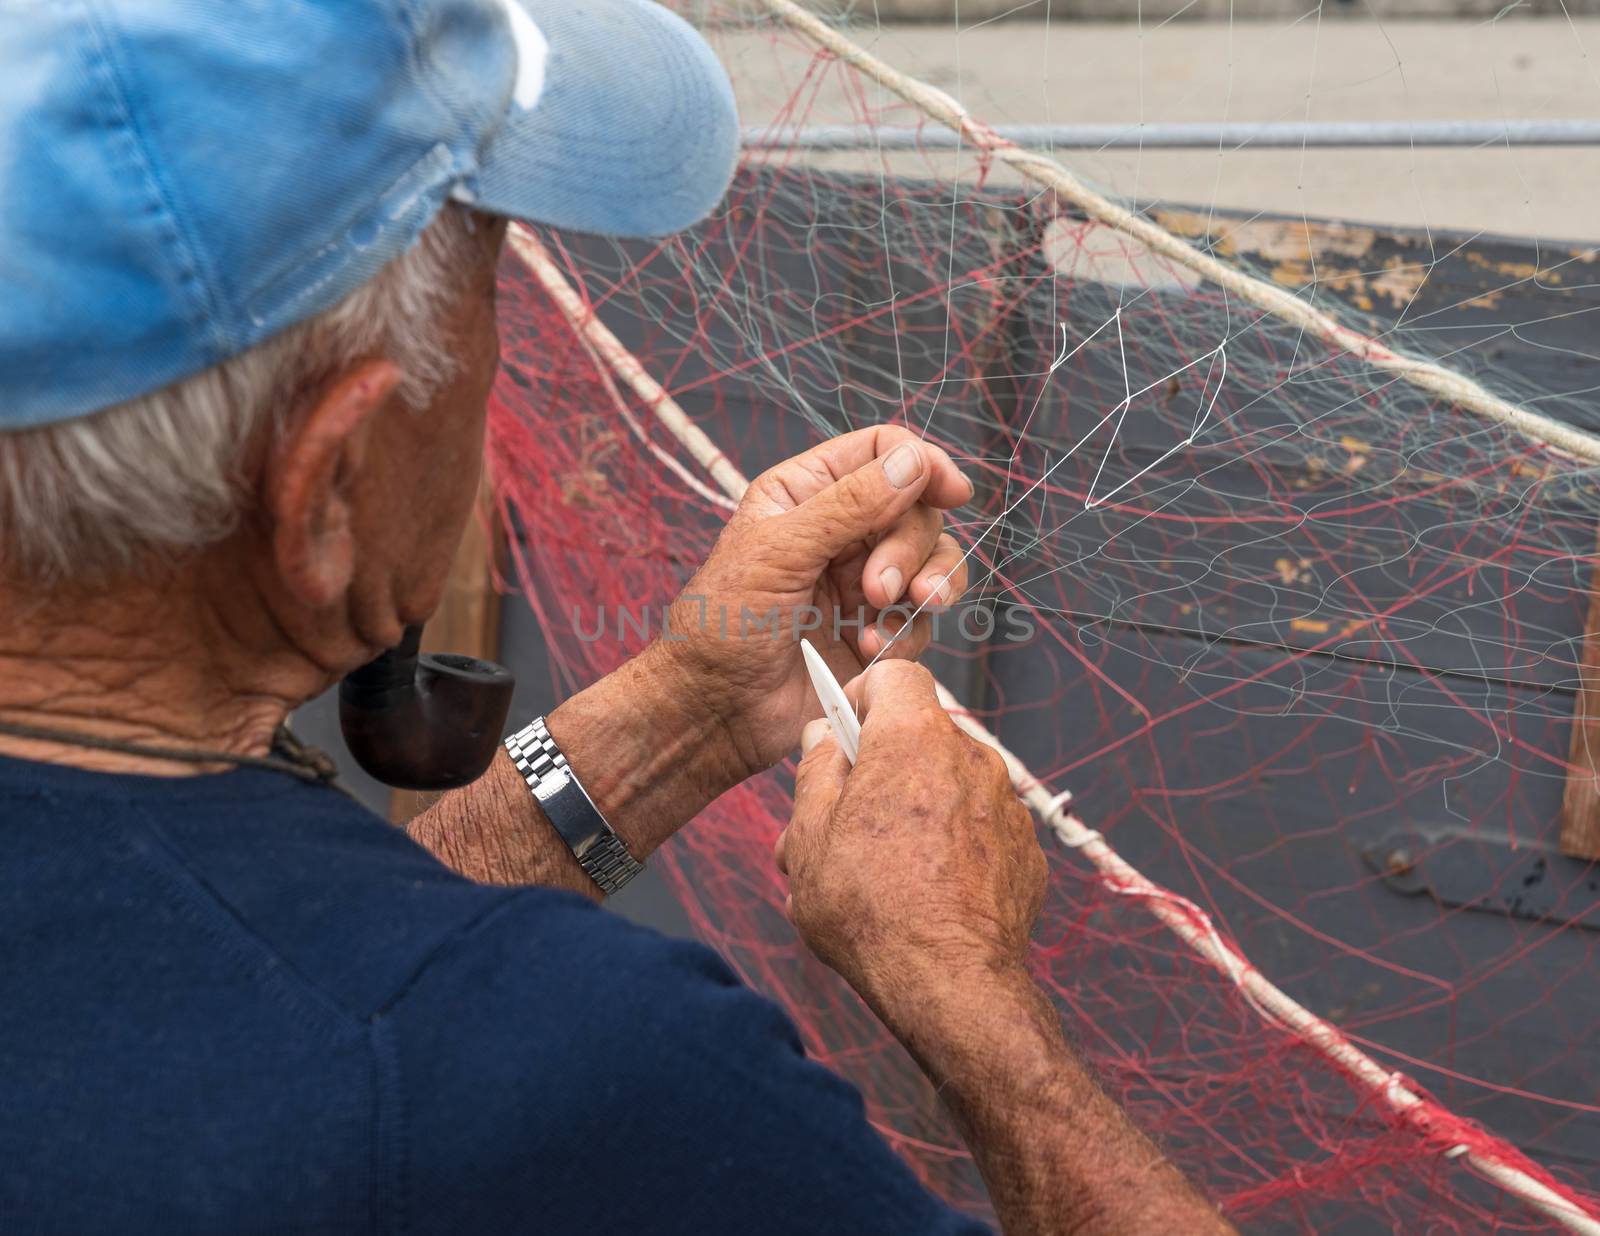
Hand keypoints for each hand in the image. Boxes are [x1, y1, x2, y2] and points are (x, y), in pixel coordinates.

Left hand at [660, 426, 972, 777]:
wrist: (717, 708)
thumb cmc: (723, 622)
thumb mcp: (780, 550)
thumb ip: (849, 504)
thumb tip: (913, 462)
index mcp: (806, 491)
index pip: (883, 452)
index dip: (923, 464)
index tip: (952, 492)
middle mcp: (840, 532)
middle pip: (918, 511)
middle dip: (911, 548)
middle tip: (878, 590)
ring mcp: (862, 583)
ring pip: (932, 566)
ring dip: (926, 588)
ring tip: (893, 613)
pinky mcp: (876, 632)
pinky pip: (920, 621)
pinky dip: (904, 634)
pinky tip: (866, 652)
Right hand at [774, 660, 1047, 1010]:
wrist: (950, 982)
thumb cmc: (870, 908)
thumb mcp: (810, 834)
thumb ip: (817, 770)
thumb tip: (824, 737)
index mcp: (915, 739)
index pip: (896, 674)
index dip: (862, 697)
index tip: (841, 736)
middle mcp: (970, 758)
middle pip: (917, 737)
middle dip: (877, 768)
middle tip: (839, 823)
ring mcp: (1005, 804)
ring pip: (946, 785)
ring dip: (910, 811)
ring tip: (871, 871)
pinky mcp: (1024, 850)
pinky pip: (977, 827)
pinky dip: (949, 845)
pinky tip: (921, 891)